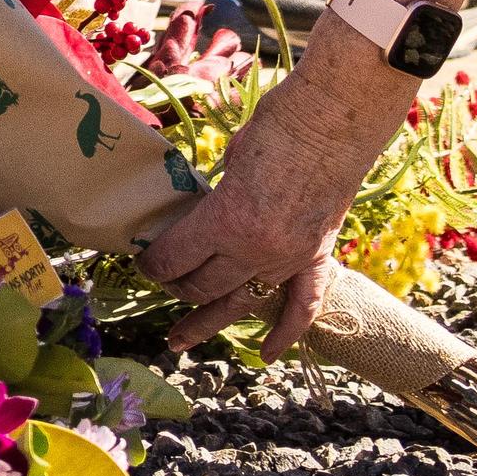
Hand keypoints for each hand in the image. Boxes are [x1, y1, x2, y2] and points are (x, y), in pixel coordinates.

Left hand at [139, 28, 397, 351]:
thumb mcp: (229, 163)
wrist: (334, 120)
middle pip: (204, 286)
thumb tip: (198, 217)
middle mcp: (257, 251)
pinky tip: (267, 356)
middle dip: (175, 286)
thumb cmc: (276, 127)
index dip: (152, 263)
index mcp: (228, 221)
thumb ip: (215, 200)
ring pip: (241, 304)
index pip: (176, 258)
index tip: (142, 260)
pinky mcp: (317, 257)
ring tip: (178, 340)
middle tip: (161, 280)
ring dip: (207, 321)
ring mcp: (291, 259)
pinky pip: (302, 308)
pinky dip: (284, 335)